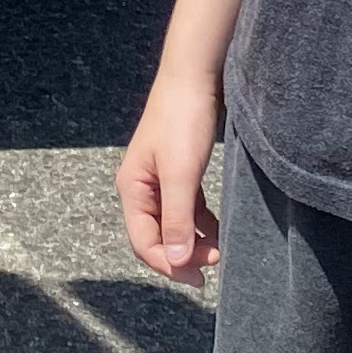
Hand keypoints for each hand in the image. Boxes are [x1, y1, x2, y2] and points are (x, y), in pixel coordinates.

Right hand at [118, 65, 223, 281]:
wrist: (194, 76)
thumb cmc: (183, 120)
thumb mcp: (181, 174)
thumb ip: (178, 218)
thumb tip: (177, 260)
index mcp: (132, 189)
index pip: (144, 242)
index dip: (169, 264)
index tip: (199, 276)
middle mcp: (141, 188)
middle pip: (155, 237)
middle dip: (182, 256)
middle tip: (213, 266)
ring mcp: (159, 181)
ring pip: (172, 225)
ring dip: (193, 242)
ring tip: (218, 252)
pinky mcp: (178, 173)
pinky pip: (186, 210)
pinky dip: (201, 224)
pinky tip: (218, 231)